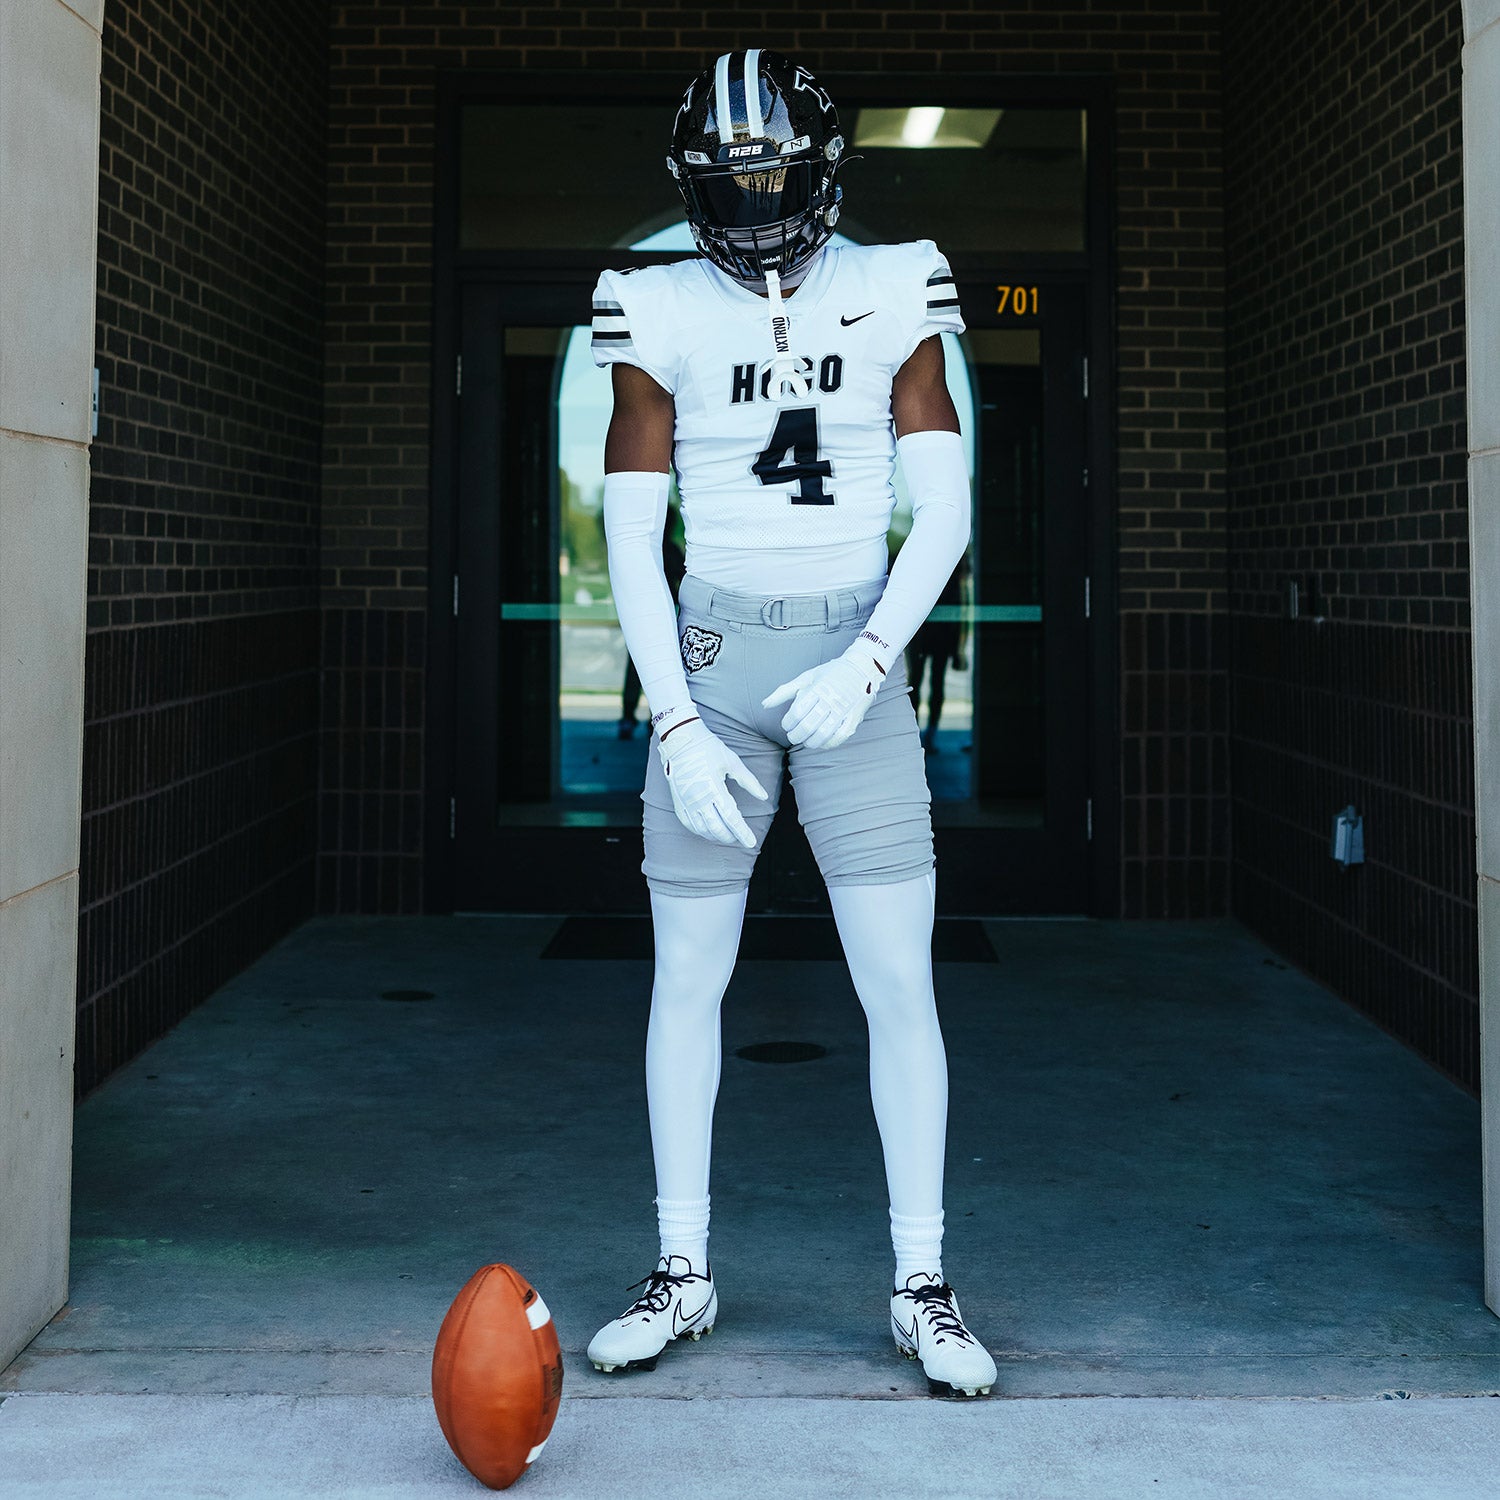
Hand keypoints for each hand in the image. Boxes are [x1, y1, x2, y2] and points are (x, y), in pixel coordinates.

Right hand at [656, 718, 768, 847]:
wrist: (680, 738)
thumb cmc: (708, 748)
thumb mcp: (732, 761)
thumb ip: (749, 781)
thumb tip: (763, 796)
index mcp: (714, 788)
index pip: (731, 818)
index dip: (742, 832)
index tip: (751, 842)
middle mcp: (698, 798)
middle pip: (717, 827)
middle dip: (730, 836)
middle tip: (741, 838)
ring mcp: (686, 801)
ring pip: (702, 829)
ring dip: (716, 836)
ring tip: (727, 836)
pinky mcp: (678, 800)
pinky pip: (688, 823)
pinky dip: (700, 831)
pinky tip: (708, 831)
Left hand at [762, 638, 886, 750]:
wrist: (863, 667)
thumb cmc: (831, 673)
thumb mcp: (806, 677)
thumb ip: (784, 691)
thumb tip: (764, 705)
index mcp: (817, 688)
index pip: (797, 712)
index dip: (788, 723)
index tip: (787, 724)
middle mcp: (831, 699)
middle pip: (808, 726)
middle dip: (796, 735)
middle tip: (793, 735)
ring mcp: (844, 710)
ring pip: (823, 734)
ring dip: (810, 742)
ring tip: (806, 740)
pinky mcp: (855, 718)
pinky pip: (840, 737)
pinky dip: (828, 743)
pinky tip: (821, 741)